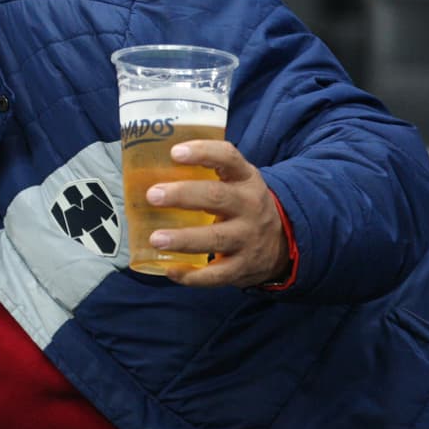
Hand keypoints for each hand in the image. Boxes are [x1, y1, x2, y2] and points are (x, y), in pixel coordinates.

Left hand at [144, 140, 290, 287]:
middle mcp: (250, 205)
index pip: (228, 158)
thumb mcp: (235, 183)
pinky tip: (170, 271)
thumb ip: (205, 175)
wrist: (282, 243)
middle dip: (182, 195)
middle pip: (216, 197)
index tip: (175, 152)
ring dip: (183, 239)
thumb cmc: (241, 206)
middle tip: (153, 195)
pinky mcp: (243, 267)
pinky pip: (216, 275)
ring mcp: (248, 238)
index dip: (202, 153)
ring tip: (155, 239)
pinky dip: (192, 276)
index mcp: (245, 179)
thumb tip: (145, 169)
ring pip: (215, 238)